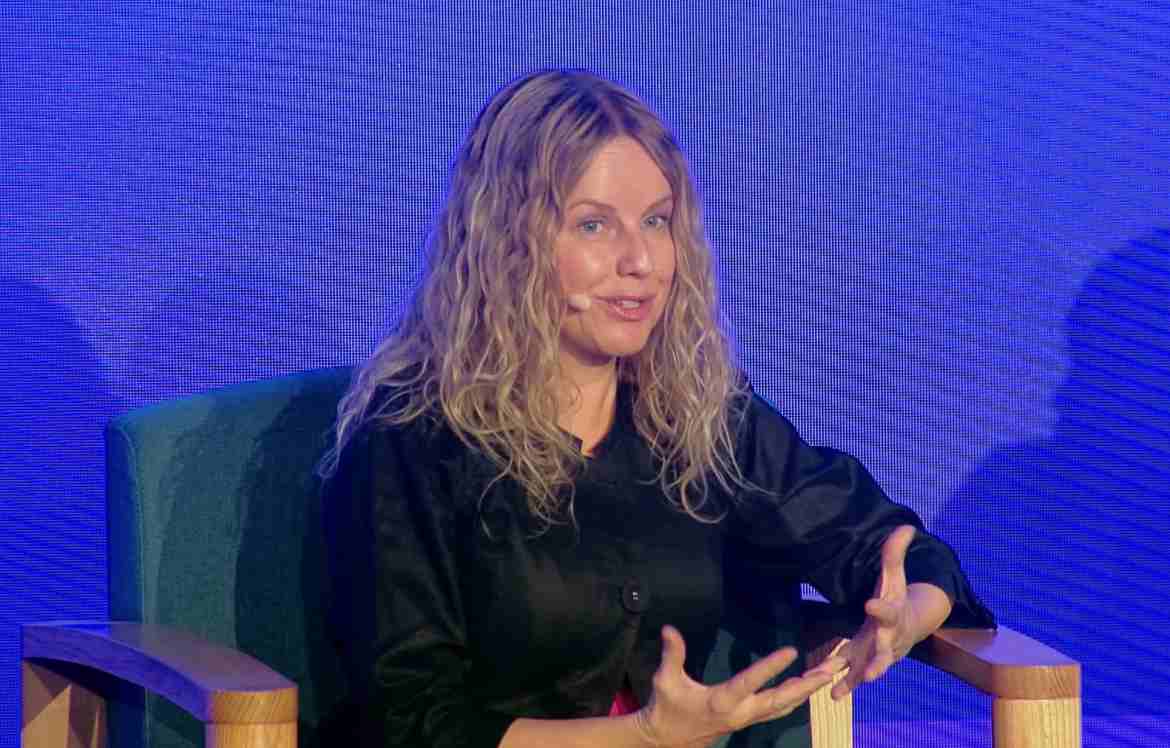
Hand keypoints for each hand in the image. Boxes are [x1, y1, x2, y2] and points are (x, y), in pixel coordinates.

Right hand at [634, 625, 845, 747]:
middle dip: (809, 684)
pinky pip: (781, 708)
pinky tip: (809, 686)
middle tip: (833, 668)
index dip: (771, 666)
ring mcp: (749, 718)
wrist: (668, 741)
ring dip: (809, 689)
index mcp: (723, 701)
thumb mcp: (665, 681)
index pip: (751, 681)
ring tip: (831, 672)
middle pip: (783, 699)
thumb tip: (669, 629)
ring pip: (786, 705)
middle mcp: (742, 712)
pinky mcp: (750, 719)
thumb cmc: (667, 709)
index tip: (792, 650)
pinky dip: (798, 696)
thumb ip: (672, 655)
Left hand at [831, 525, 950, 699]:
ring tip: (837, 692)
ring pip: (866, 669)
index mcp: (892, 614)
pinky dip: (844, 687)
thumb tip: (906, 525)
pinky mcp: (866, 662)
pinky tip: (829, 696)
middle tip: (873, 673)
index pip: (887, 610)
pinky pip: (855, 677)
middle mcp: (887, 639)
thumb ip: (895, 552)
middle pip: (884, 652)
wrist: (909, 624)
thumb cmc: (897, 596)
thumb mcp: (895, 574)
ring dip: (854, 680)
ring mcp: (877, 654)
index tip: (871, 604)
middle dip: (878, 662)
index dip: (880, 608)